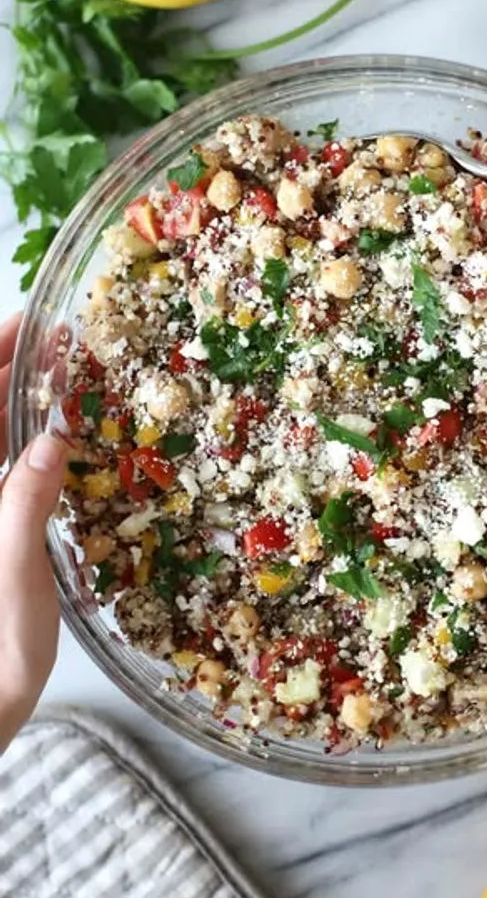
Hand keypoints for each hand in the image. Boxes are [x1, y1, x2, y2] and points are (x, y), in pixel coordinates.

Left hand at [0, 313, 65, 750]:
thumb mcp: (12, 575)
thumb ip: (25, 502)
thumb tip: (52, 439)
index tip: (29, 322)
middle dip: (12, 372)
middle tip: (62, 340)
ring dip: (23, 406)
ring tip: (69, 375)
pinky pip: (6, 474)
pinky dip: (29, 446)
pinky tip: (61, 436)